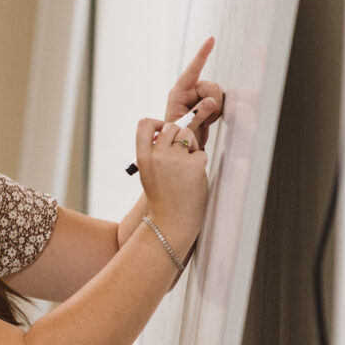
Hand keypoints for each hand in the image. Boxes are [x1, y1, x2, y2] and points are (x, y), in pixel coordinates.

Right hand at [135, 116, 209, 249]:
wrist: (170, 221)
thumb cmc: (162, 198)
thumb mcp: (148, 173)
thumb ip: (154, 154)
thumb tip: (169, 133)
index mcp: (143, 157)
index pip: (145, 124)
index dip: (157, 123)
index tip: (164, 131)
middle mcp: (157, 155)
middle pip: (172, 127)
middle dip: (180, 135)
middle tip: (182, 153)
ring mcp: (175, 160)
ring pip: (188, 135)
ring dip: (192, 146)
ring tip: (189, 165)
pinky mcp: (194, 165)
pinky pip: (201, 153)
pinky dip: (200, 163)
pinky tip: (194, 177)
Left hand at [166, 37, 225, 148]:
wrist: (181, 148)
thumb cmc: (177, 137)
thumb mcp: (184, 127)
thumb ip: (197, 114)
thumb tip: (211, 101)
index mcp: (179, 92)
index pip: (192, 70)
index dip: (202, 55)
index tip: (211, 39)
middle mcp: (191, 91)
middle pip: (213, 87)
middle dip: (213, 104)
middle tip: (203, 120)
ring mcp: (202, 97)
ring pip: (221, 96)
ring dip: (216, 111)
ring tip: (204, 122)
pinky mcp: (211, 104)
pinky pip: (225, 103)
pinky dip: (222, 111)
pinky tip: (211, 120)